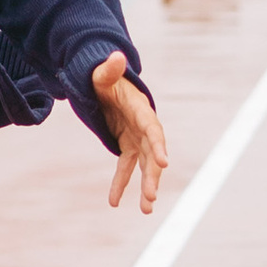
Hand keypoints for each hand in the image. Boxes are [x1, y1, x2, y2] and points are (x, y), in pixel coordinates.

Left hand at [92, 53, 166, 214]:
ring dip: (146, 186)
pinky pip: (126, 168)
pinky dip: (121, 184)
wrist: (104, 85)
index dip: (158, 145)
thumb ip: (108, 70)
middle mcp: (144, 127)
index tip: (164, 163)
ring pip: (144, 166)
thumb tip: (115, 56)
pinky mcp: (128, 145)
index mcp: (141, 111)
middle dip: (153, 177)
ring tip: (147, 209)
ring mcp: (137, 138)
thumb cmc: (104, 79)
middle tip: (151, 198)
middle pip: (152, 155)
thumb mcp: (102, 75)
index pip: (153, 130)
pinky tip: (114, 202)